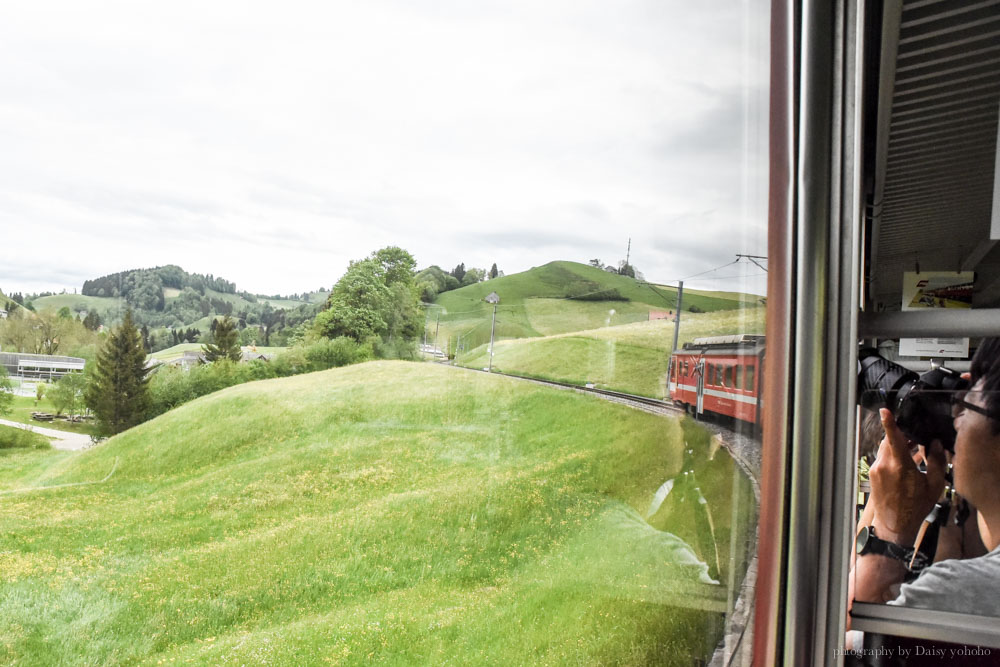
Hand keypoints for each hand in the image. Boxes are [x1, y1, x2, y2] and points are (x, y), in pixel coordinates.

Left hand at [868, 409, 947, 544]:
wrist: (894, 525)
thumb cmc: (915, 507)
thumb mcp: (934, 485)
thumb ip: (936, 461)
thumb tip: (935, 443)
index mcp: (900, 466)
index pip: (893, 438)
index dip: (889, 423)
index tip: (884, 411)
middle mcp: (884, 465)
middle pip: (890, 441)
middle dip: (902, 437)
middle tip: (916, 440)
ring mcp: (876, 470)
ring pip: (885, 449)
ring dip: (896, 447)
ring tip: (912, 453)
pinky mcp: (873, 474)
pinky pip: (882, 459)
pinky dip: (892, 457)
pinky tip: (903, 465)